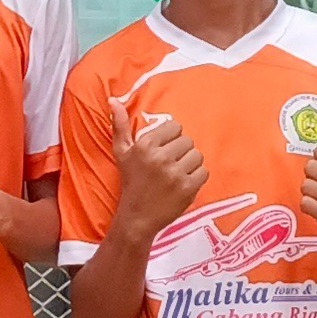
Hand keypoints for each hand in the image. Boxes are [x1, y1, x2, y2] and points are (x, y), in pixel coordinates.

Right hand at [105, 97, 204, 240]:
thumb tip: (113, 99)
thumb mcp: (121, 153)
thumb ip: (119, 125)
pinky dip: (196, 178)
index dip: (171, 139)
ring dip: (190, 165)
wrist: (137, 217)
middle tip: (170, 165)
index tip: (163, 152)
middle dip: (181, 153)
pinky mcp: (187, 188)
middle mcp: (160, 157)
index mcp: (145, 145)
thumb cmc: (131, 182)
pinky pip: (203, 172)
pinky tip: (182, 184)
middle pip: (188, 141)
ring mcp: (175, 174)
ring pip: (197, 156)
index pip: (175, 127)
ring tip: (176, 174)